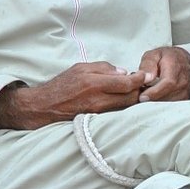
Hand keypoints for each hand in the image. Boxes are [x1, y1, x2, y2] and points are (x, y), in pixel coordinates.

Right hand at [0, 61, 147, 130]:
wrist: (44, 107)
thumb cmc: (62, 85)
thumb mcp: (80, 68)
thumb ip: (104, 68)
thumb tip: (124, 72)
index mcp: (94, 83)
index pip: (126, 83)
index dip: (140, 79)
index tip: (146, 76)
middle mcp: (97, 100)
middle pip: (130, 98)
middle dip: (139, 90)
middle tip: (143, 83)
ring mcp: (98, 113)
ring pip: (126, 107)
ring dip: (133, 99)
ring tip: (133, 91)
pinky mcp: (97, 121)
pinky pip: (117, 113)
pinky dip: (123, 106)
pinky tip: (123, 100)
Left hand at [137, 46, 189, 102]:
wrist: (185, 63)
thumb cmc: (168, 58)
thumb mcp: (154, 55)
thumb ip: (148, 64)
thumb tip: (146, 78)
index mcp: (176, 68)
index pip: (168, 83)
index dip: (155, 92)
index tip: (142, 97)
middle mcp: (183, 82)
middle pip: (167, 97)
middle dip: (150, 99)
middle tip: (138, 95)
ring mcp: (185, 92)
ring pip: (167, 104)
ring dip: (154, 102)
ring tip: (145, 93)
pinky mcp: (183, 100)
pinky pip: (169, 106)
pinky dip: (159, 104)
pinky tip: (152, 97)